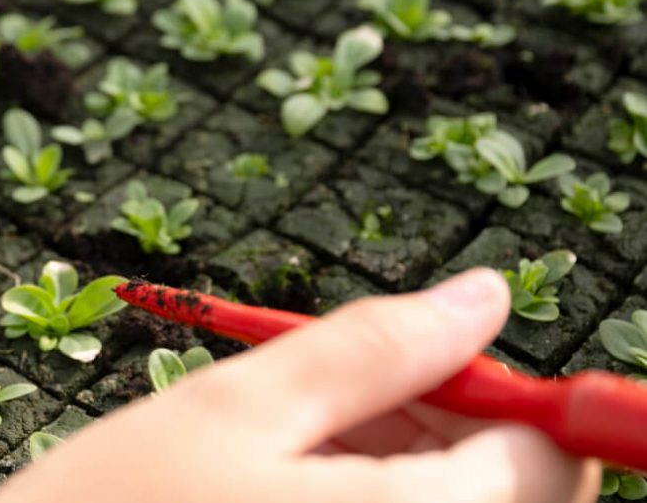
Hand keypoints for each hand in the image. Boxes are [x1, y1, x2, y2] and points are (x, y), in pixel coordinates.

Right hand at [0, 269, 599, 502]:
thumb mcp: (230, 408)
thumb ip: (370, 348)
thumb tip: (483, 295)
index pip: (548, 454)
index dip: (481, 387)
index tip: (392, 363)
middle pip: (514, 499)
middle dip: (438, 430)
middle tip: (321, 401)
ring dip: (395, 472)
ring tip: (280, 454)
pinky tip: (276, 498)